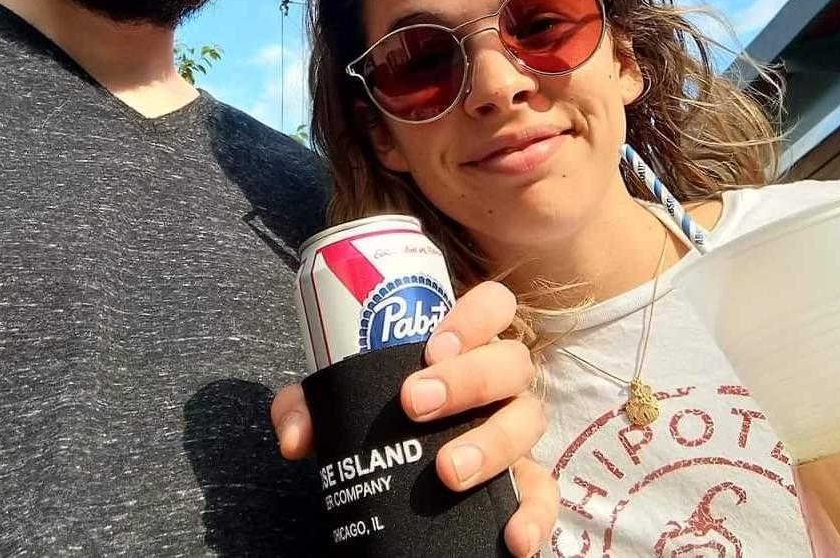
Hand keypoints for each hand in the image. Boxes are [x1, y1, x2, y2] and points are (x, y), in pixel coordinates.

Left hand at [272, 281, 556, 556]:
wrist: (411, 476)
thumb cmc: (384, 414)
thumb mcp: (346, 402)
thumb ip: (313, 406)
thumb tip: (294, 436)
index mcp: (466, 345)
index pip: (494, 305)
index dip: (473, 317)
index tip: (430, 347)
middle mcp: (501, 382)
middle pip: (511, 361)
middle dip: (467, 379)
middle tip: (415, 404)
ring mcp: (517, 429)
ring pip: (529, 419)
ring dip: (493, 443)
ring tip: (448, 472)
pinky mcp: (527, 482)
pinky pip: (545, 494)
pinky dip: (535, 514)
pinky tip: (513, 536)